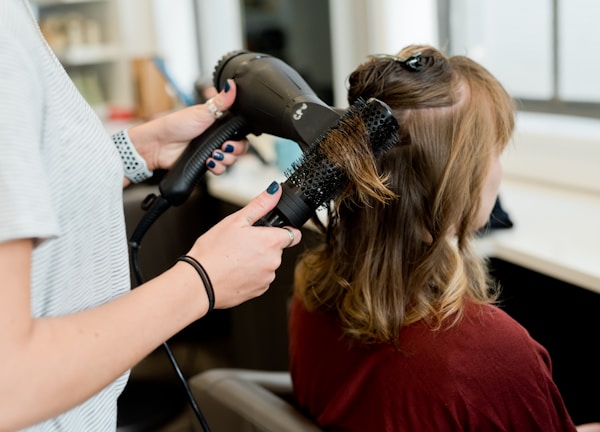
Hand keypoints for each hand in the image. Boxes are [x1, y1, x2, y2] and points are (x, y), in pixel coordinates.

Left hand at [127, 79, 247, 173]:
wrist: (159, 145)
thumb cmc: (176, 125)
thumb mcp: (202, 111)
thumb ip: (221, 101)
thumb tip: (232, 84)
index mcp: (219, 124)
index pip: (240, 132)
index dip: (241, 137)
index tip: (233, 138)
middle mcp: (217, 138)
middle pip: (239, 148)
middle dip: (235, 150)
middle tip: (224, 147)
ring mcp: (212, 151)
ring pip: (231, 160)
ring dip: (225, 160)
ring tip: (213, 155)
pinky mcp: (206, 163)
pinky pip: (220, 170)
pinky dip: (217, 168)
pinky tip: (208, 162)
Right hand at [186, 182, 301, 308]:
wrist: (199, 283)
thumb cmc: (213, 252)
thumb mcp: (235, 221)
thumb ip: (260, 205)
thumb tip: (275, 191)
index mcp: (270, 242)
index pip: (293, 234)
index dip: (283, 230)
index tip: (270, 231)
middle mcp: (273, 261)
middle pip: (278, 249)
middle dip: (264, 245)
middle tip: (242, 243)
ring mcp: (267, 278)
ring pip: (268, 264)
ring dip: (257, 260)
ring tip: (235, 258)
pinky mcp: (259, 291)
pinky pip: (260, 278)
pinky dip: (251, 274)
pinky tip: (234, 270)